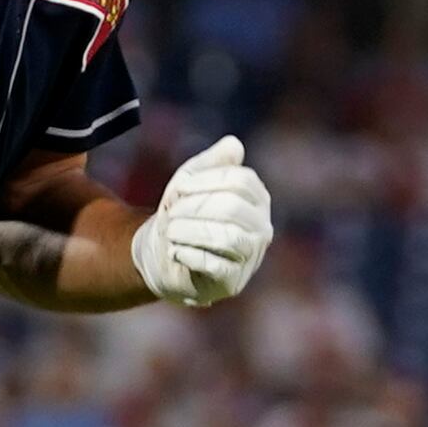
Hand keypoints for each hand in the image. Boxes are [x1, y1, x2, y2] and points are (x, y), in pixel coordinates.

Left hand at [130, 134, 273, 307]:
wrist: (165, 255)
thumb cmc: (183, 213)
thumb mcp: (191, 180)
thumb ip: (211, 161)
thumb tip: (234, 144)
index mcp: (257, 198)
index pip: (240, 181)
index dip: (206, 181)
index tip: (180, 188)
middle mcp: (262, 227)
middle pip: (233, 207)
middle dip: (195, 208)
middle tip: (172, 214)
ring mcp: (251, 257)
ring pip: (227, 237)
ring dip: (190, 231)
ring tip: (171, 232)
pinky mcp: (234, 282)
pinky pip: (216, 265)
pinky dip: (191, 255)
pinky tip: (177, 252)